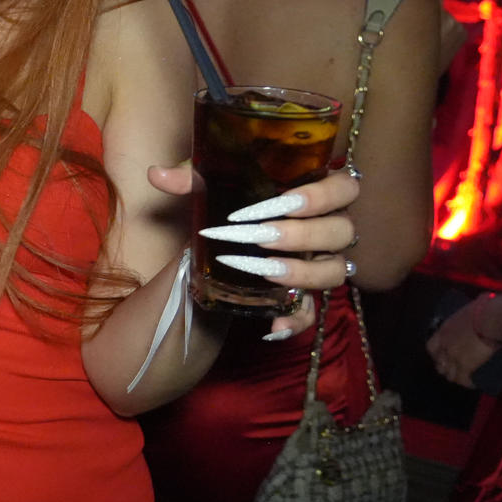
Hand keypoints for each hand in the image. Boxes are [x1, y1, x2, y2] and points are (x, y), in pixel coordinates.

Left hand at [156, 163, 359, 338]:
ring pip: (334, 271)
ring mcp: (321, 263)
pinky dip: (295, 321)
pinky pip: (311, 313)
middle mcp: (328, 229)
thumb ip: (192, 178)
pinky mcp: (306, 295)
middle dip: (303, 234)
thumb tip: (157, 175)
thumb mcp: (216, 187)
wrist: (238, 239)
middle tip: (262, 236)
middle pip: (341, 231)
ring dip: (303, 273)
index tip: (284, 201)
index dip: (322, 195)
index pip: (345, 189)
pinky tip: (272, 326)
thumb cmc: (237, 204)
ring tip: (266, 271)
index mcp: (316, 195)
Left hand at [428, 297, 498, 388]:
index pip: (431, 347)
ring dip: (456, 376)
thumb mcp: (471, 309)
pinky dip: (468, 383)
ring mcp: (453, 357)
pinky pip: (463, 380)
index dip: (437, 354)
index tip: (444, 356)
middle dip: (445, 367)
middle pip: (438, 363)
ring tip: (465, 378)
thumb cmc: (485, 307)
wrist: (492, 318)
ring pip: (449, 374)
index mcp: (444, 330)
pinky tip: (474, 384)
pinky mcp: (465, 366)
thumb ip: (469, 314)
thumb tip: (480, 307)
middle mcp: (444, 345)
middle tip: (455, 369)